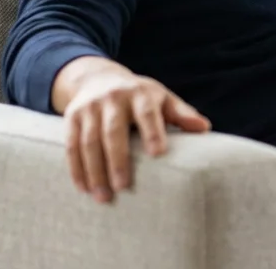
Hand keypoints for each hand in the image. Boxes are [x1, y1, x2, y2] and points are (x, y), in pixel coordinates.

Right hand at [57, 58, 210, 203]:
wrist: (97, 77)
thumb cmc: (139, 96)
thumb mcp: (161, 98)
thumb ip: (180, 114)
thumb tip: (204, 128)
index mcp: (140, 93)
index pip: (146, 112)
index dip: (152, 131)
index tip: (158, 154)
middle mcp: (112, 98)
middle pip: (113, 131)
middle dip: (118, 159)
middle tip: (123, 187)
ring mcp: (89, 107)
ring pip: (88, 141)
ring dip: (94, 171)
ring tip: (103, 197)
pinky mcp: (71, 117)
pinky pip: (71, 145)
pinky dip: (76, 168)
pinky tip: (84, 188)